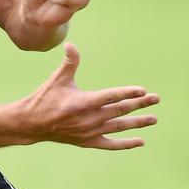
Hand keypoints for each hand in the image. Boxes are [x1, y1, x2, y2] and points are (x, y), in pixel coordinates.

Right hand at [23, 43, 158, 149]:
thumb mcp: (57, 79)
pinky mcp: (88, 141)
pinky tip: (140, 141)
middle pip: (120, 111)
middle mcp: (89, 119)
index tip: (143, 90)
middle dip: (139, 104)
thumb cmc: (44, 98)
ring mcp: (90, 132)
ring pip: (119, 127)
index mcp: (83, 102)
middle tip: (156, 99)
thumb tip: (71, 45)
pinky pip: (111, 144)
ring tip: (154, 118)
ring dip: (137, 123)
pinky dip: (126, 143)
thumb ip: (69, 63)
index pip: (111, 97)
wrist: (32, 124)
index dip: (127, 93)